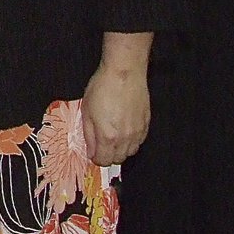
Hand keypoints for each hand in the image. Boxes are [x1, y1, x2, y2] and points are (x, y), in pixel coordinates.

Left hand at [81, 32, 152, 165]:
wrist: (124, 73)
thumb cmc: (102, 87)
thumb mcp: (86, 110)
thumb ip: (89, 134)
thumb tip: (91, 151)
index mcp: (108, 136)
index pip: (103, 160)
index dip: (96, 158)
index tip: (92, 152)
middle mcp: (125, 138)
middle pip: (118, 159)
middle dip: (108, 155)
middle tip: (100, 144)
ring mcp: (138, 132)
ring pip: (130, 152)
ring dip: (121, 149)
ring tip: (112, 136)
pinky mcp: (147, 124)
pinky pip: (139, 141)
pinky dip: (131, 141)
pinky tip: (124, 130)